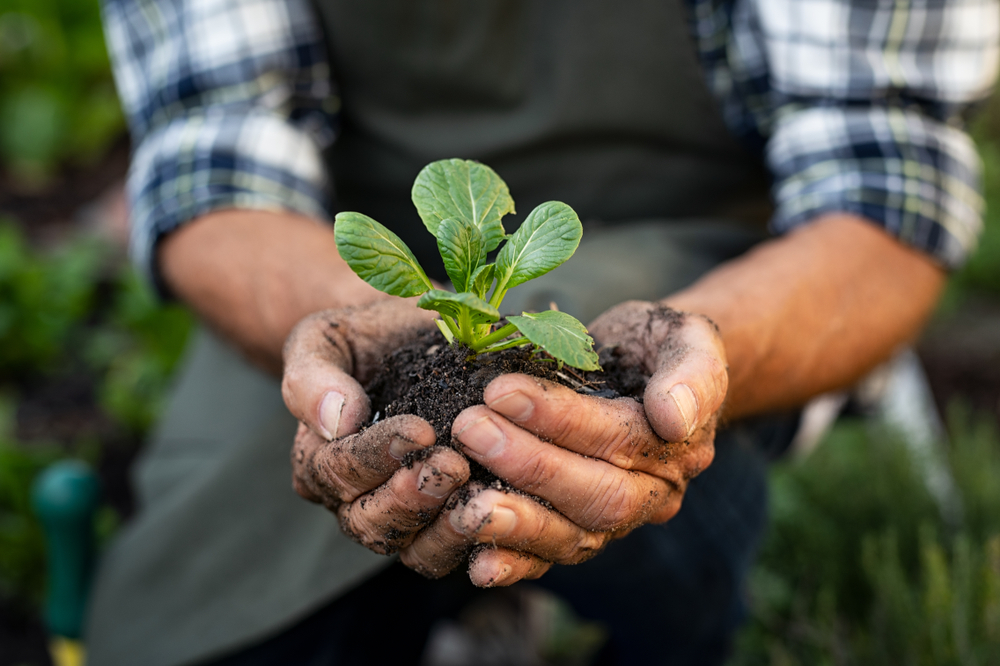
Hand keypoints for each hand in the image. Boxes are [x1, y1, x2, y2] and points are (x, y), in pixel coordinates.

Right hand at [282, 300, 470, 553]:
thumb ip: (314, 376)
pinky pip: (455, 551)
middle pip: (371, 521)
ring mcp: (400, 519)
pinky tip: (506, 513)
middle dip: (412, 498)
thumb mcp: (326, 340)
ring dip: (446, 529)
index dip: (377, 455)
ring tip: (478, 497)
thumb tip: (336, 420)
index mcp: (318, 459)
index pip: (338, 470)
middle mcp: (353, 500)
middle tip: (453, 466)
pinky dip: (479, 540)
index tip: (419, 430)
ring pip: (413, 549)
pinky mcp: (444, 525)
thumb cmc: (364, 338)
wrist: (410, 340)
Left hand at [397, 302, 727, 585]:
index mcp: (681, 446)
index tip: (500, 389)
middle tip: (469, 428)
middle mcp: (655, 494)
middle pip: (596, 495)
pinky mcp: (581, 531)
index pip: (620, 438)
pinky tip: (478, 565)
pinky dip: (516, 564)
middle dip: (528, 465)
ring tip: (464, 500)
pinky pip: (553, 558)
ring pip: (574, 535)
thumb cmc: (657, 344)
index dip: (559, 418)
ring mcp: (617, 520)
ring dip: (517, 521)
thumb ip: (693, 371)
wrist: (644, 368)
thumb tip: (675, 418)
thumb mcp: (686, 336)